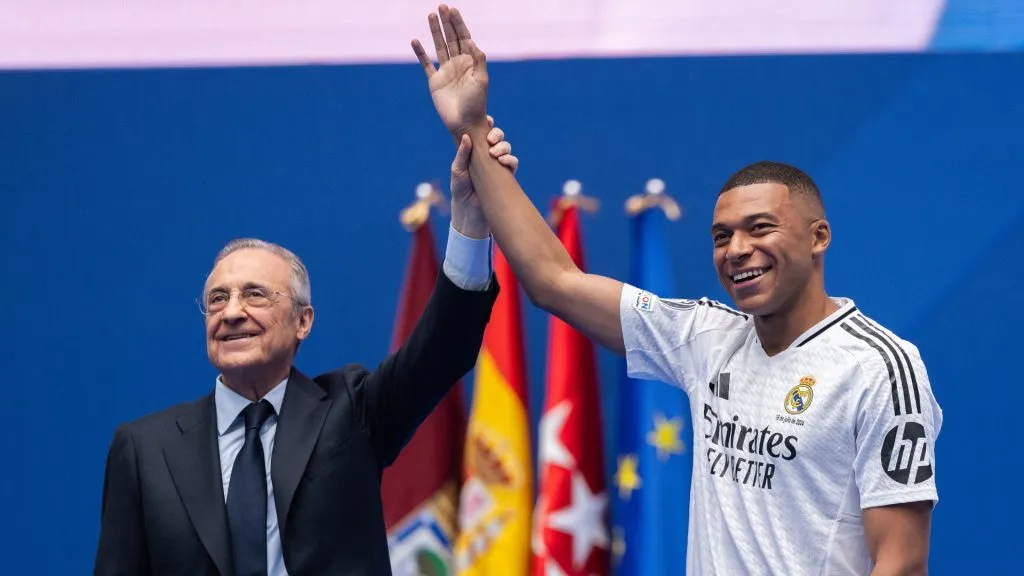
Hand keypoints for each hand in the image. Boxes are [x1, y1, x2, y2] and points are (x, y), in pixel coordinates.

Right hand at [412, 5, 488, 136]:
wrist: (465, 123)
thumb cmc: (476, 104)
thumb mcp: (481, 80)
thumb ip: (478, 60)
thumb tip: (472, 42)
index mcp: (470, 62)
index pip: (464, 37)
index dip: (458, 23)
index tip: (452, 10)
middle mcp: (458, 63)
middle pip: (451, 38)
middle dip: (446, 22)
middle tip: (441, 6)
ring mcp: (445, 71)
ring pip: (439, 46)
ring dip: (435, 31)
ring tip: (430, 15)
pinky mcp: (434, 81)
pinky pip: (426, 64)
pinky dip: (420, 53)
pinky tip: (415, 41)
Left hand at [449, 115, 517, 238]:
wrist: (470, 215)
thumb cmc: (460, 192)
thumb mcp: (457, 171)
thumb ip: (462, 154)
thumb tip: (466, 136)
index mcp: (474, 151)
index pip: (481, 134)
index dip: (487, 125)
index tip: (488, 120)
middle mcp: (486, 156)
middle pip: (497, 138)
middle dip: (497, 134)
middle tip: (491, 139)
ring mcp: (497, 166)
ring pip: (506, 148)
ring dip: (503, 146)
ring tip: (495, 152)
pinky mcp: (506, 177)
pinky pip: (512, 163)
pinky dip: (510, 159)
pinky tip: (504, 161)